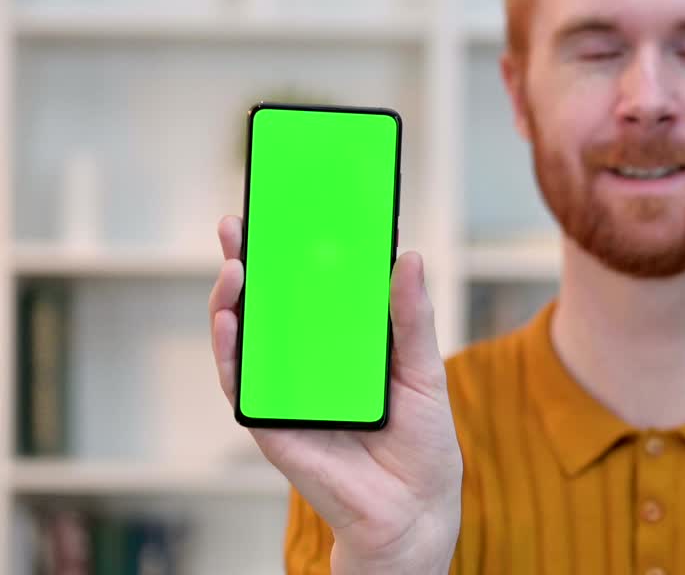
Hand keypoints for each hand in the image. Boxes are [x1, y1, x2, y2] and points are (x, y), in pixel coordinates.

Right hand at [208, 216, 461, 573]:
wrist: (414, 507)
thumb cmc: (421, 439)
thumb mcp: (423, 368)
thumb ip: (411, 317)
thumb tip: (409, 256)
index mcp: (342, 344)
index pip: (309, 288)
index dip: (292, 250)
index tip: (282, 209)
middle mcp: (306, 363)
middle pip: (268, 306)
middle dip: (246, 263)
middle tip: (237, 224)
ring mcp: (285, 391)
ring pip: (243, 339)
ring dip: (231, 301)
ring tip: (234, 266)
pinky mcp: (271, 424)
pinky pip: (240, 384)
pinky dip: (229, 352)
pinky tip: (229, 321)